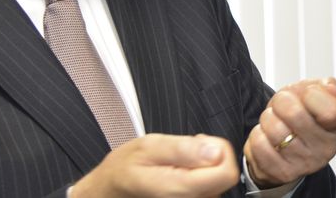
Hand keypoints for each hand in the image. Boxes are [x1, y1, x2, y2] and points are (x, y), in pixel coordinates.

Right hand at [71, 133, 238, 197]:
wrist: (109, 192)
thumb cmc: (124, 169)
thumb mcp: (148, 147)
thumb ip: (183, 149)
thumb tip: (215, 151)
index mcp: (180, 188)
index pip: (227, 173)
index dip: (220, 152)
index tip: (201, 144)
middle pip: (223, 177)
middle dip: (210, 158)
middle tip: (183, 151)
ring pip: (216, 183)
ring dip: (203, 167)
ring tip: (176, 161)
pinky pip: (207, 189)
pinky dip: (198, 176)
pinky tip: (179, 171)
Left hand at [244, 77, 335, 188]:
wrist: (284, 146)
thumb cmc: (300, 116)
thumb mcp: (314, 95)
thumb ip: (325, 86)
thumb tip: (332, 89)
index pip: (331, 110)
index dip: (312, 94)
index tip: (307, 93)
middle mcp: (325, 148)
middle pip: (294, 113)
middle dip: (281, 100)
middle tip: (282, 103)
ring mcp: (304, 163)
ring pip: (274, 128)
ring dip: (267, 118)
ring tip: (274, 121)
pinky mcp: (282, 173)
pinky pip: (259, 144)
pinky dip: (257, 135)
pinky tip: (267, 138)